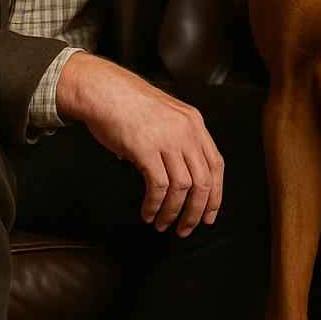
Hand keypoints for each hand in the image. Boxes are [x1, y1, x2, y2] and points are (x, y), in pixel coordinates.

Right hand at [54, 53, 224, 236]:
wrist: (104, 90)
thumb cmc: (129, 105)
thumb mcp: (167, 116)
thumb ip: (180, 140)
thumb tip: (184, 178)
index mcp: (195, 123)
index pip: (216, 165)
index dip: (215, 194)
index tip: (208, 214)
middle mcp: (186, 131)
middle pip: (203, 181)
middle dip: (196, 211)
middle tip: (186, 228)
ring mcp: (167, 139)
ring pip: (182, 188)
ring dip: (173, 212)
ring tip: (163, 224)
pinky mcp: (146, 148)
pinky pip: (159, 187)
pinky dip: (155, 205)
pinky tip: (148, 212)